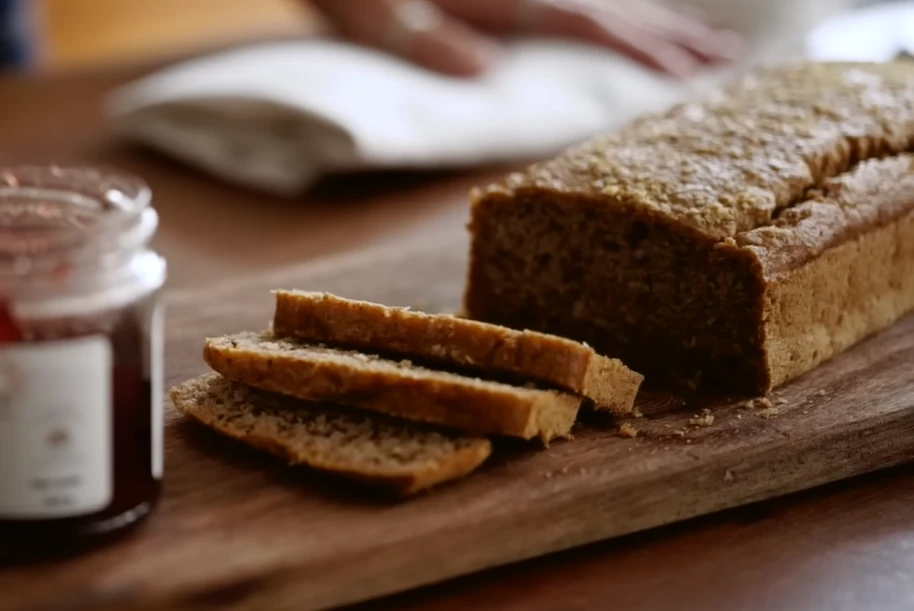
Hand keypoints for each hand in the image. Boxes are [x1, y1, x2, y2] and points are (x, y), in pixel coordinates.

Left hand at [309, 0, 741, 77]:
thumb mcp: (375, 14)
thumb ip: (426, 39)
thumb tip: (484, 71)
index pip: (589, 24)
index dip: (642, 50)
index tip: (692, 74)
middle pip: (615, 8)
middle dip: (671, 36)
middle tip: (725, 58)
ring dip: (654, 21)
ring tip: (700, 38)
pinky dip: (615, 12)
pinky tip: (629, 19)